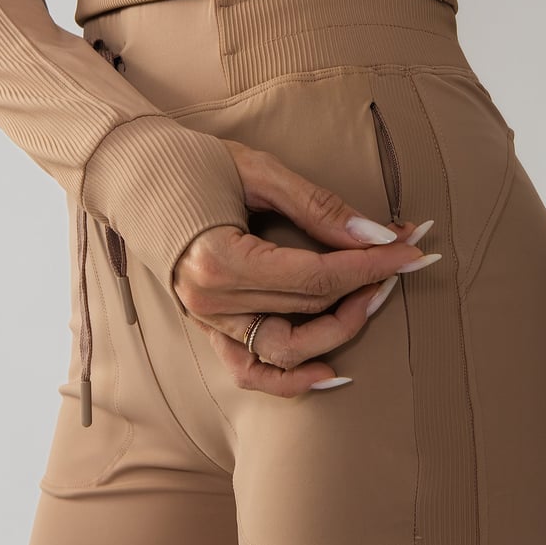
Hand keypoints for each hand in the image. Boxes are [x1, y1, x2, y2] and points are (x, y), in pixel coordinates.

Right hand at [173, 140, 440, 396]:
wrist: (134, 175)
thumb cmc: (191, 164)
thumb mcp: (259, 172)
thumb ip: (319, 208)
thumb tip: (380, 236)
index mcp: (219, 259)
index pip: (316, 277)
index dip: (370, 265)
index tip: (411, 249)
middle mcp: (211, 301)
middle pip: (310, 310)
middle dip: (366, 286)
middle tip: (400, 261)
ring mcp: (206, 320)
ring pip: (287, 351)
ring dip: (338, 332)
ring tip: (372, 300)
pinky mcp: (208, 326)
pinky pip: (250, 371)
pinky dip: (290, 380)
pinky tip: (329, 369)